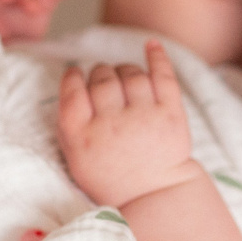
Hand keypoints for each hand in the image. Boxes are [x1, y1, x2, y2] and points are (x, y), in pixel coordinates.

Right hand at [57, 40, 200, 207]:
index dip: (72, 76)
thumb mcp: (75, 157)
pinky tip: (150, 45)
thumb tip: (71, 78)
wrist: (153, 195)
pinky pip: (163, 75)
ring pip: (130, 73)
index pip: (72, 90)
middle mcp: (111, 125)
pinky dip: (157, 56)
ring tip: (123, 78)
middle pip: (102, 78)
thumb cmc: (109, 174)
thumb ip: (70, 120)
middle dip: (99, 73)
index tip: (74, 73)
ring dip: (124, 69)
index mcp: (82, 137)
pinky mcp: (170, 115)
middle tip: (102, 80)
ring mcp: (143, 118)